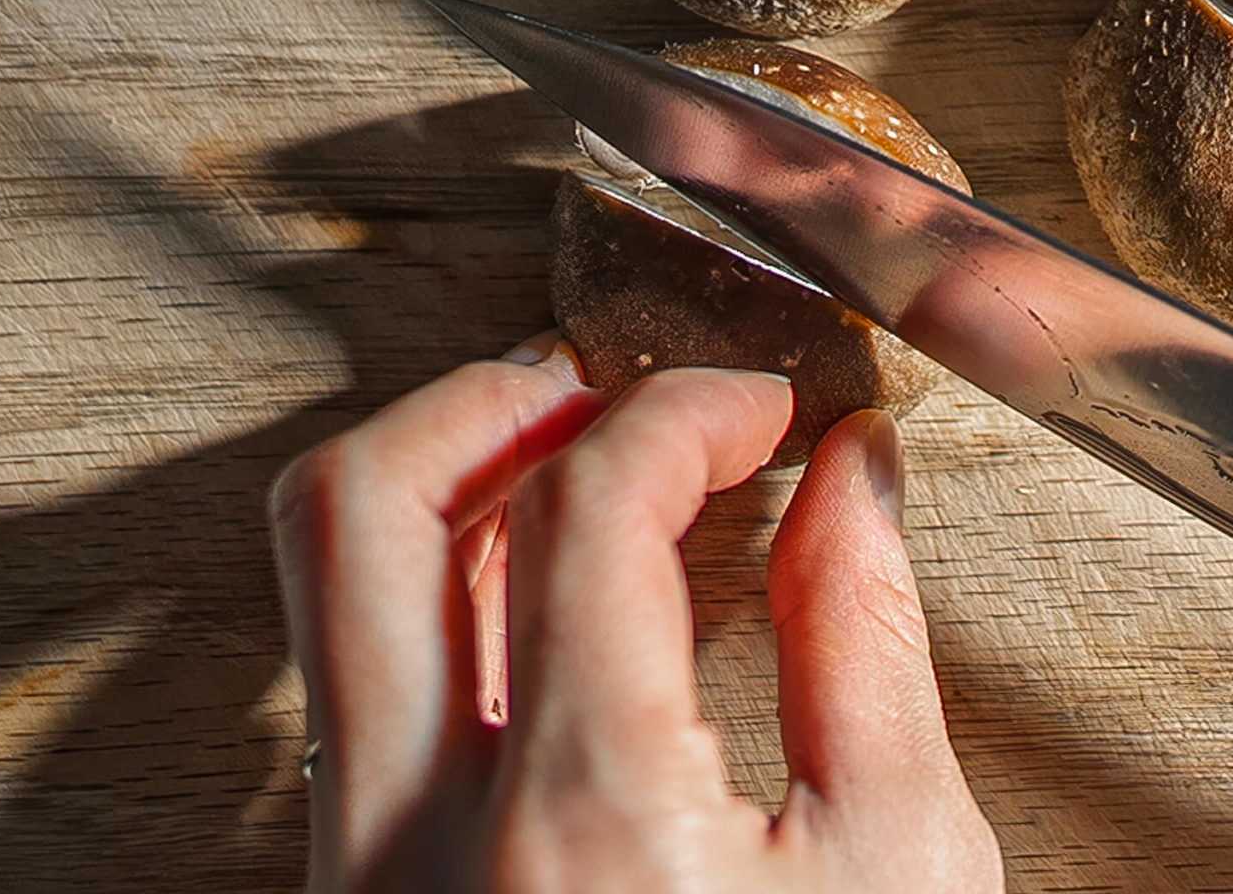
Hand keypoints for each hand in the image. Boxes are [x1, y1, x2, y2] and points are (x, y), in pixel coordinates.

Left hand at [270, 335, 1000, 892]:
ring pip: (327, 602)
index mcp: (584, 821)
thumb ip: (869, 648)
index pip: (585, 503)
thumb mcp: (905, 874)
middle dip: (495, 396)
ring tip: (581, 476)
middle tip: (613, 388)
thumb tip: (851, 483)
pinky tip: (543, 613)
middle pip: (366, 508)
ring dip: (451, 490)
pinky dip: (435, 605)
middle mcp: (415, 845)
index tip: (761, 410)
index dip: (687, 409)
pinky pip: (350, 700)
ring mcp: (356, 884)